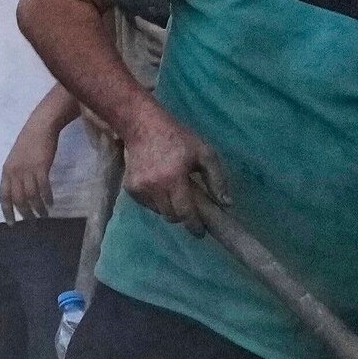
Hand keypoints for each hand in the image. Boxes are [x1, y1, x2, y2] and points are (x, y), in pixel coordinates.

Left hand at [1, 115, 63, 222]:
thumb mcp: (16, 159)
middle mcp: (15, 172)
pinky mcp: (41, 167)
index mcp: (6, 171)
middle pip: (18, 199)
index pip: (3, 196)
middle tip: (32, 222)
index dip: (7, 211)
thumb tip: (19, 192)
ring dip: (38, 208)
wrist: (40, 127)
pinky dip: (47, 197)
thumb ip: (15, 174)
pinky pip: (43, 188)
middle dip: (25, 213)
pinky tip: (50, 203)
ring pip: (31, 196)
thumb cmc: (29, 142)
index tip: (12, 224)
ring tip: (44, 215)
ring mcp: (27, 170)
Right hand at [120, 107, 222, 227]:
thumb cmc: (178, 138)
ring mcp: (140, 189)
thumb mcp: (204, 153)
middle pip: (172, 216)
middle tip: (191, 208)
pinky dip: (157, 201)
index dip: (195, 226)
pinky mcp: (130, 188)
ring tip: (176, 192)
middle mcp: (154, 187)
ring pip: (160, 212)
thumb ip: (217, 179)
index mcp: (174, 178)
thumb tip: (226, 205)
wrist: (142, 126)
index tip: (201, 232)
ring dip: (170, 208)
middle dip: (183, 216)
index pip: (185, 213)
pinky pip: (148, 205)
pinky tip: (161, 186)